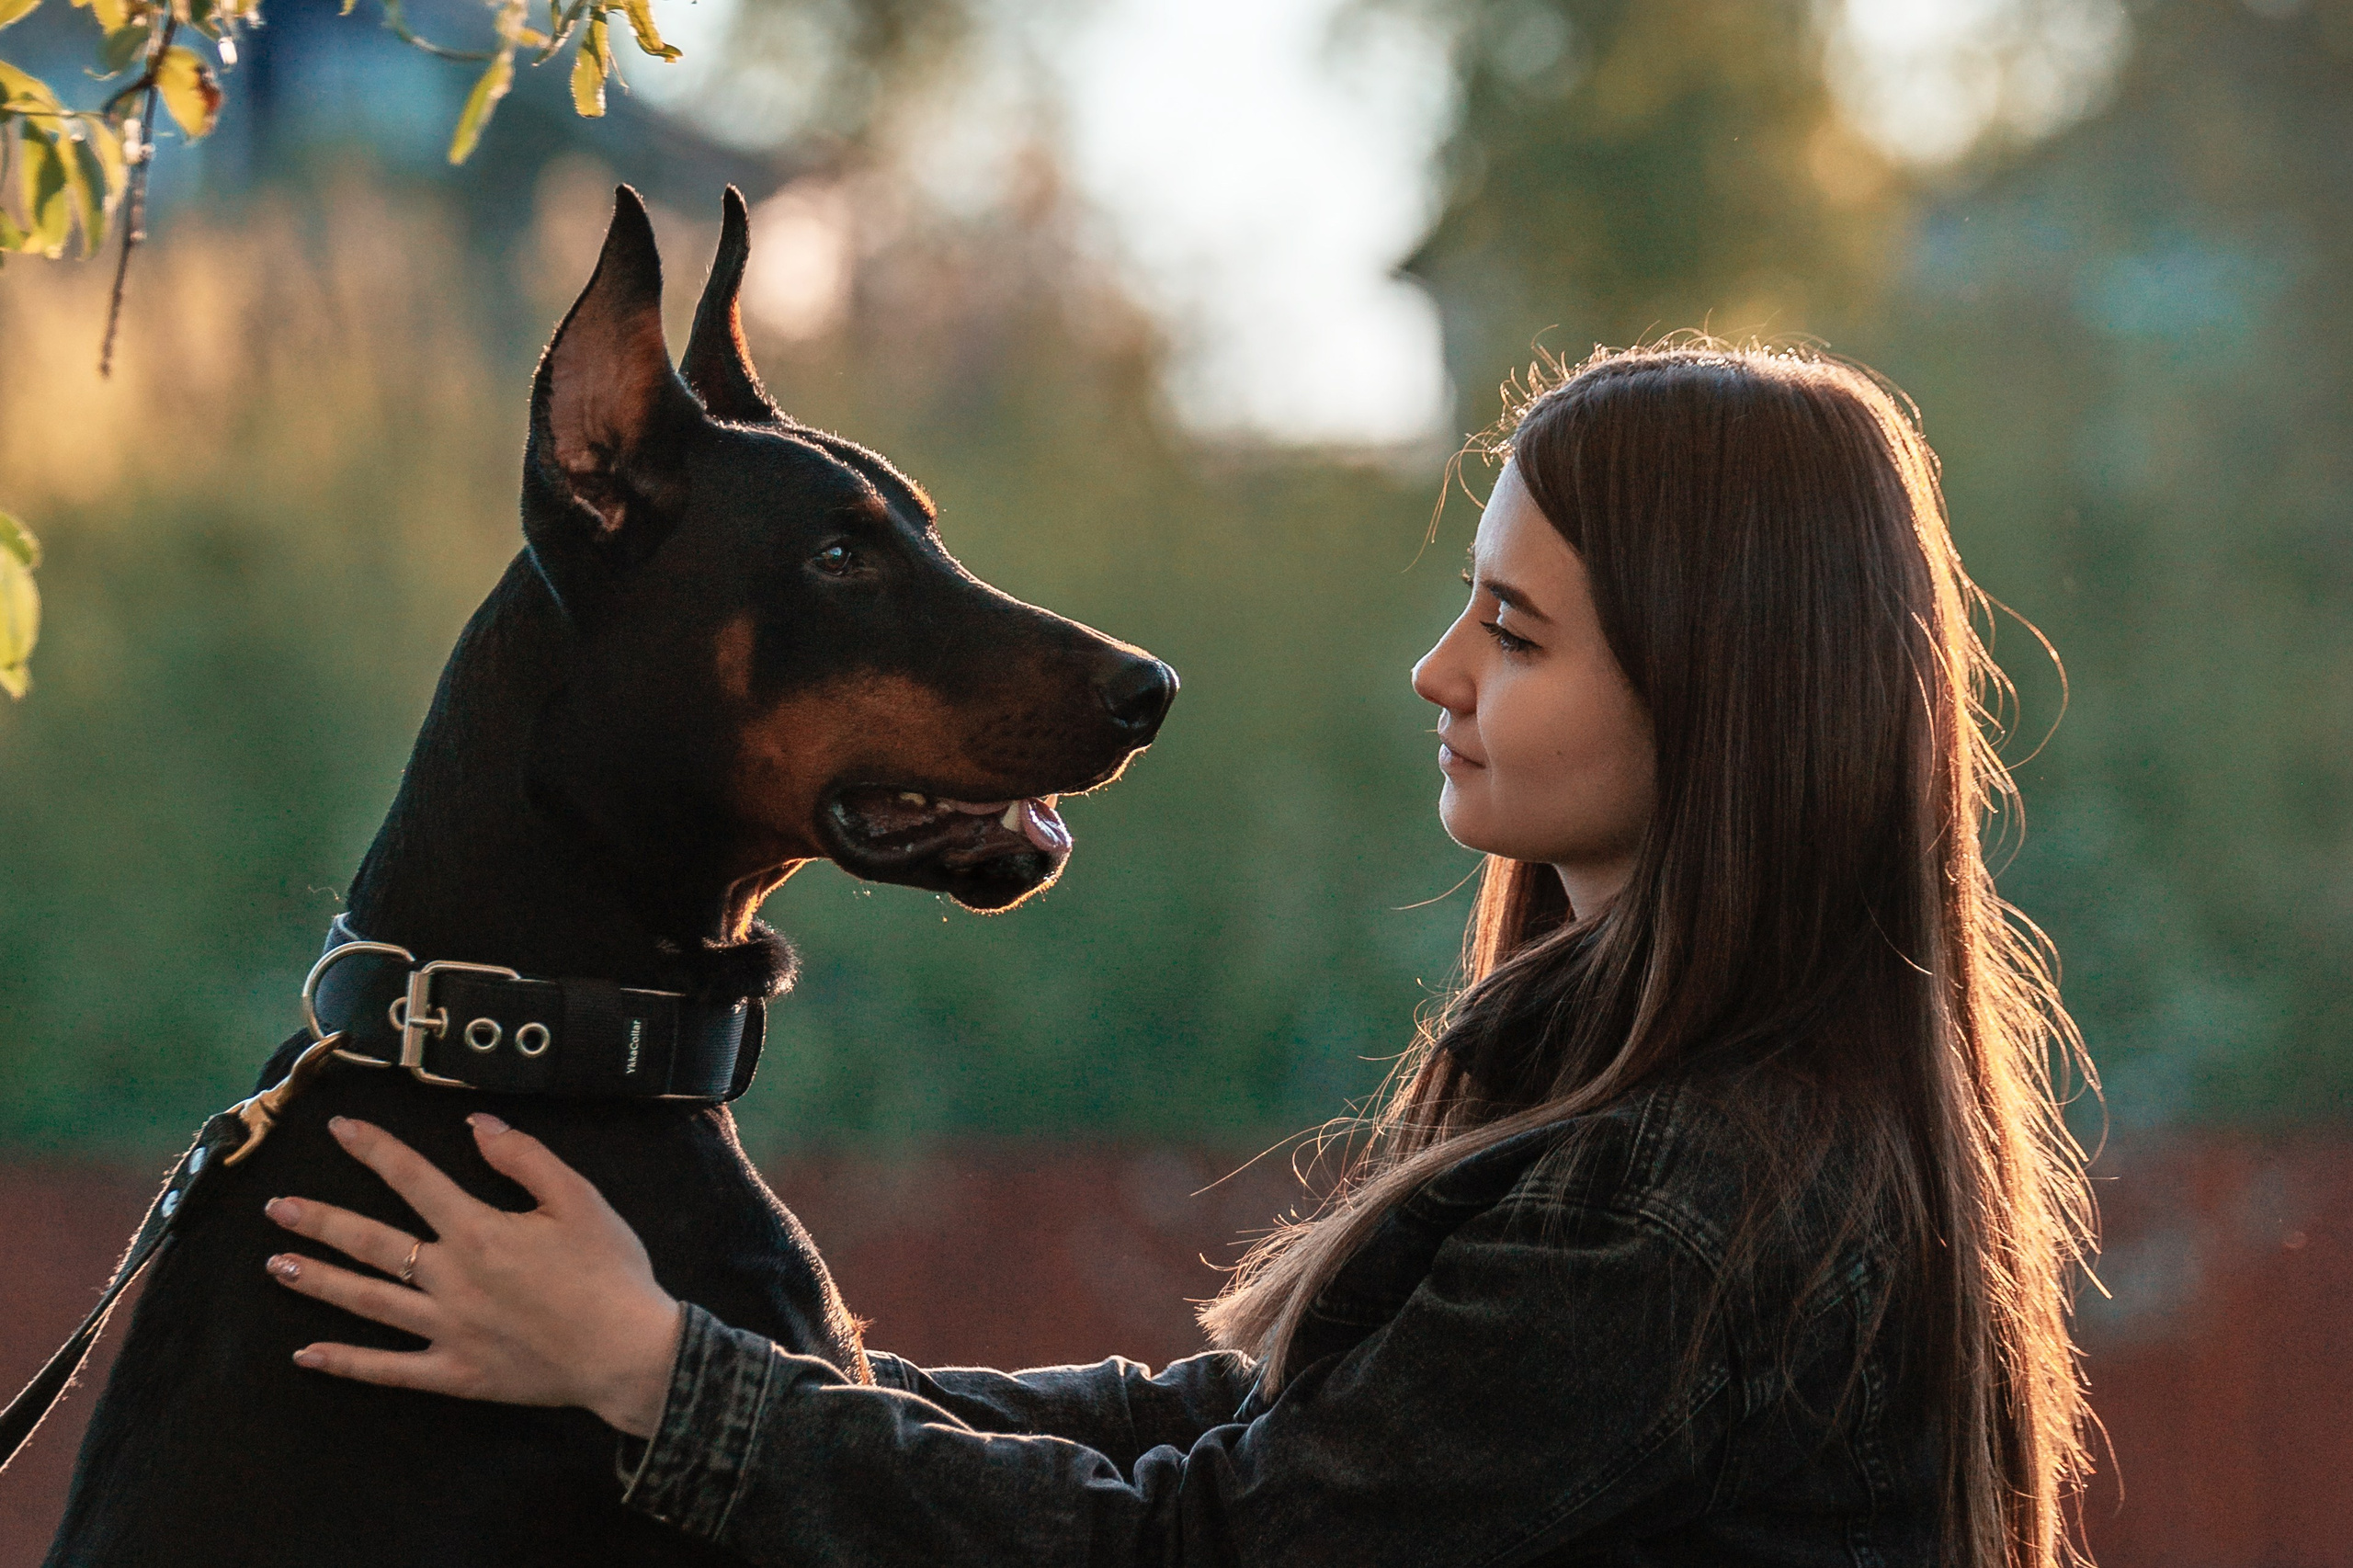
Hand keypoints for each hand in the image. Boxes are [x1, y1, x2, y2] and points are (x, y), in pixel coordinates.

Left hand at [263, 1114, 683, 1437]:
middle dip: (321, 1221)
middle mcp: (451, 1278)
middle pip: (372, 1242)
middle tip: (277, 1208)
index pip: (413, 1179)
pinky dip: (346, 1363)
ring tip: (278, 1265)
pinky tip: (307, 1354)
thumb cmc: (609, 1272)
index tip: (340, 1128)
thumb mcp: (579, 1200)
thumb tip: (477, 1126)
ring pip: (368, 1302)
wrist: (627, 1353)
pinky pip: (388, 1369)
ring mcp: (446, 1330)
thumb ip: (524, 1159)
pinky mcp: (455, 1373)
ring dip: (320, 1281)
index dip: (374, 1149)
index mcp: (479, 1231)